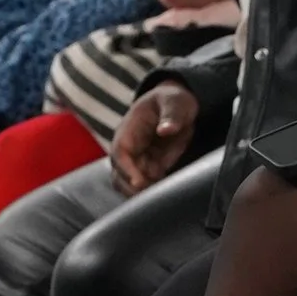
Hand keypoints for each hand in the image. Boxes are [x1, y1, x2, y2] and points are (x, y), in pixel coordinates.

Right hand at [110, 79, 196, 194]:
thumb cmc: (172, 100)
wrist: (177, 106)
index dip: (125, 168)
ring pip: (129, 185)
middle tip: (153, 195)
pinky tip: (166, 194)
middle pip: (119, 174)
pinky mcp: (149, 168)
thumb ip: (171, 115)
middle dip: (131, 188)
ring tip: (162, 195)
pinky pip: (144, 187)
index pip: (119, 152)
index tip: (138, 182)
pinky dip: (152, 193)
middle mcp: (129, 147)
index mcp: (130, 129)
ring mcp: (138, 160)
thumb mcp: (175, 102)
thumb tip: (165, 130)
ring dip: (142, 194)